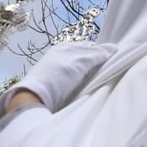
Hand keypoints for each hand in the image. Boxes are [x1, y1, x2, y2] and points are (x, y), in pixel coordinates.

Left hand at [3, 40, 119, 114]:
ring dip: (89, 75)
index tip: (113, 61)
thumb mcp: (80, 62)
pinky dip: (81, 83)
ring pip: (80, 70)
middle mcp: (60, 57)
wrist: (32, 99)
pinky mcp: (54, 85)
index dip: (102, 54)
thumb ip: (97, 54)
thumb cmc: (56, 77)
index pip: (90, 47)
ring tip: (97, 82)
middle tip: (107, 72)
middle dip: (96, 64)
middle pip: (85, 58)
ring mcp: (56, 71)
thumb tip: (114, 48)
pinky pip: (74, 80)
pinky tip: (85, 89)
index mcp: (65, 48)